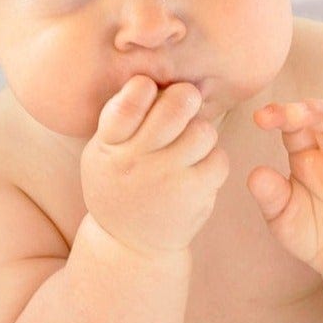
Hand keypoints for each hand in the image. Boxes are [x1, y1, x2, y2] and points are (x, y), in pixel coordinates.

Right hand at [80, 77, 228, 256]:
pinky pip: (219, 159)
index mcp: (109, 145)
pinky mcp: (193, 195)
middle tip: (186, 104)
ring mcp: (166, 179)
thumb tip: (156, 78)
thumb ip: (122, 118)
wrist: (129, 245)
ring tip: (190, 144)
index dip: (145, 87)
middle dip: (186, 98)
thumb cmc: (121, 185)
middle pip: (176, 108)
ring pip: (203, 132)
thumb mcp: (103, 152)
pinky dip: (214, 160)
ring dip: (202, 132)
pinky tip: (199, 168)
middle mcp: (135, 161)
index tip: (150, 91)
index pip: (129, 102)